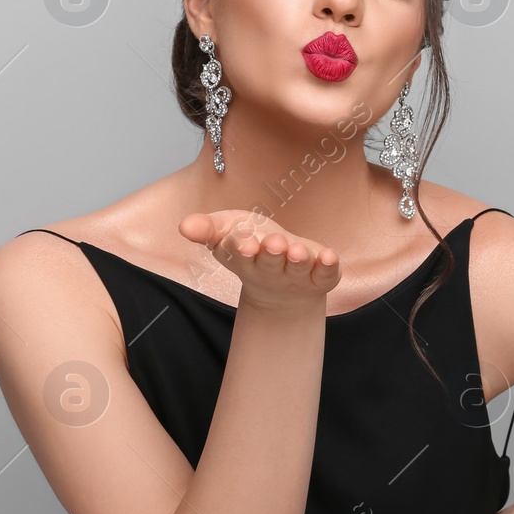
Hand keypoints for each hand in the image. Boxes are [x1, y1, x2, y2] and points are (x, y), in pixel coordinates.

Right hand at [179, 210, 340, 313]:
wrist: (283, 288)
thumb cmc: (252, 247)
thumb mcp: (226, 232)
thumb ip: (206, 228)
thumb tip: (183, 225)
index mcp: (243, 259)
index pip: (238, 253)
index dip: (240, 247)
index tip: (242, 241)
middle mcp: (269, 270)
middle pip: (269, 263)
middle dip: (271, 254)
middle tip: (274, 244)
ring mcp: (295, 276)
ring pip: (297, 269)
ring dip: (299, 260)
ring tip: (298, 251)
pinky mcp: (320, 278)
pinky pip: (325, 274)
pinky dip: (328, 267)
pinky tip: (330, 256)